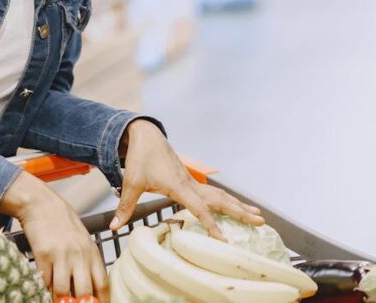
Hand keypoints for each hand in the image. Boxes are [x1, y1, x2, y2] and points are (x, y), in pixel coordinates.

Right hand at [0, 172, 107, 301]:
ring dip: (61, 302)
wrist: (42, 206)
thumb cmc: (63, 225)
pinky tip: (46, 290)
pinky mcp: (43, 255)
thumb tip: (90, 291)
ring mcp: (61, 256)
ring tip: (59, 302)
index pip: (102, 284)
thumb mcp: (82, 242)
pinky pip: (45, 282)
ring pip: (63, 292)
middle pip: (85, 292)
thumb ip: (88, 264)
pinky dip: (45, 290)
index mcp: (92, 253)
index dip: (101, 301)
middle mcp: (79, 255)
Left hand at [108, 120, 264, 240]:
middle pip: (221, 200)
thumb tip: (114, 227)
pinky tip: (236, 207)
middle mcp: (190, 184)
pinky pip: (214, 193)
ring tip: (258, 216)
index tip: (224, 240)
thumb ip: (125, 206)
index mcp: (179, 186)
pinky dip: (228, 201)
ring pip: (221, 196)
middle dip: (241, 212)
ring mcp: (192, 181)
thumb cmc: (139, 158)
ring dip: (239, 206)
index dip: (212, 225)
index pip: (200, 209)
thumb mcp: (130, 183)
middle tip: (261, 222)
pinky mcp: (190, 180)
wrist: (145, 135)